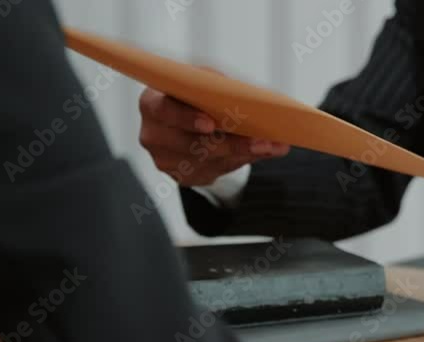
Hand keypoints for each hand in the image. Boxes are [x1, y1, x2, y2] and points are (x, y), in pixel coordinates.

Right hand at [138, 68, 290, 185]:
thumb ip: (219, 87)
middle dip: (230, 142)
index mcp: (152, 104)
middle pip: (192, 144)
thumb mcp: (202, 84)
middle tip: (260, 141)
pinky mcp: (183, 176)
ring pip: (209, 160)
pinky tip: (262, 151)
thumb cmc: (193, 96)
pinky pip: (216, 170)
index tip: (210, 123)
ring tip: (271, 145)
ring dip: (244, 153)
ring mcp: (166, 160)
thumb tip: (252, 98)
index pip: (163, 110)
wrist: (184, 121)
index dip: (186, 118)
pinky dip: (242, 159)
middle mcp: (153, 135)